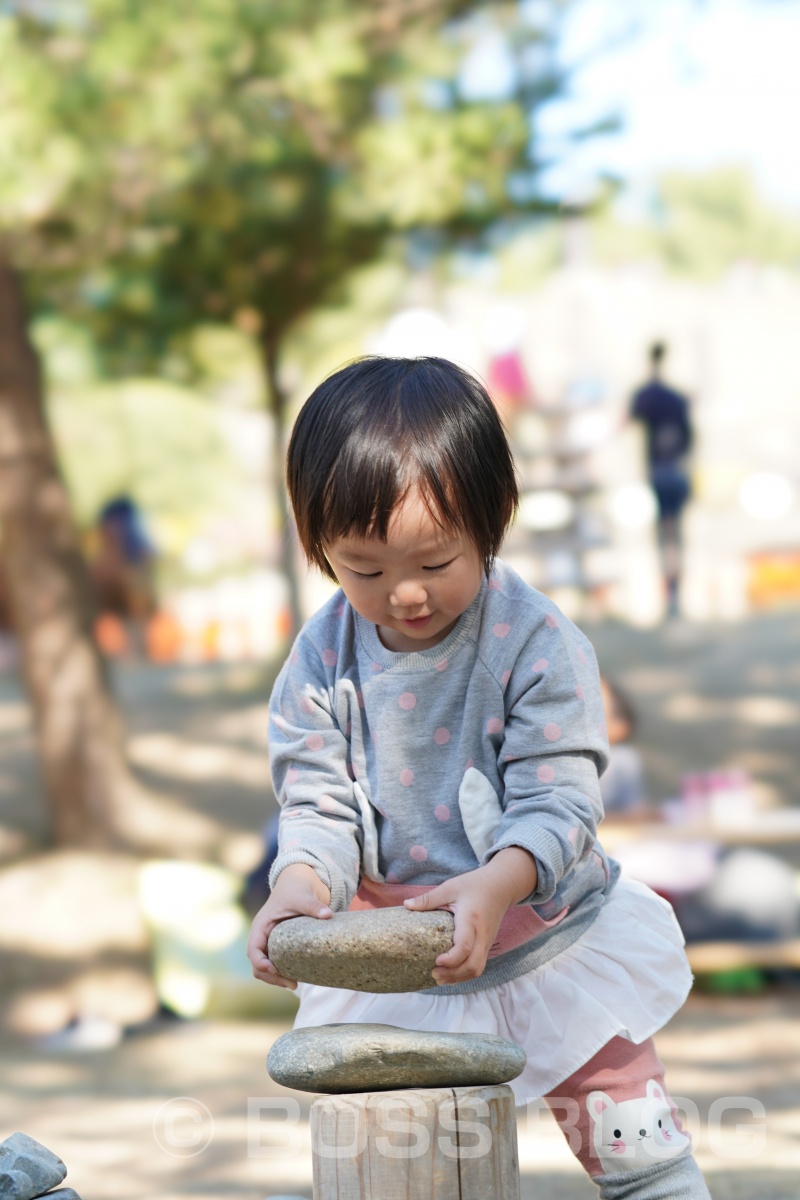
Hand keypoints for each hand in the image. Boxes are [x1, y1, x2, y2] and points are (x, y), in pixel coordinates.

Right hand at [247, 863, 331, 988]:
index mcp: (261, 926)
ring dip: (277, 978)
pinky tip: (300, 976)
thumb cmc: (295, 890)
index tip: (274, 969)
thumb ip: (313, 906)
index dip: (260, 963)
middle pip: (258, 965)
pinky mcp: (281, 947)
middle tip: (292, 984)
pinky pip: (278, 964)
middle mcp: (263, 937)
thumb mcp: (302, 896)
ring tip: (296, 984)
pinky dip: (285, 972)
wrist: (298, 884)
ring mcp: (270, 943)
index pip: (253, 950)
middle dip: (271, 977)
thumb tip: (328, 915)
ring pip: (267, 968)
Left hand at [404, 847, 537, 985]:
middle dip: (454, 974)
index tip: (436, 961)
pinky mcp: (488, 944)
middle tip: (434, 973)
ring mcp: (487, 941)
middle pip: (473, 965)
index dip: (451, 959)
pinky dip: (465, 973)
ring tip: (440, 978)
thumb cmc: (474, 885)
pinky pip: (479, 965)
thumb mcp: (451, 887)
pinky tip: (451, 974)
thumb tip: (406, 905)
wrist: (501, 886)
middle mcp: (482, 934)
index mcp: (471, 919)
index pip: (464, 946)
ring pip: (478, 969)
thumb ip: (429, 898)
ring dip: (459, 977)